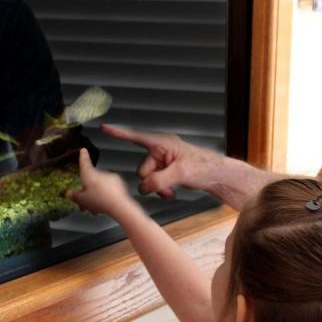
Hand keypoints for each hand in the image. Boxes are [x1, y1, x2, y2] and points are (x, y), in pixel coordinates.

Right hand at [67, 148, 133, 216]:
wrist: (119, 205)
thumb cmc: (99, 200)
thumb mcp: (82, 200)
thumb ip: (75, 196)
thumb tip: (69, 193)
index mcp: (90, 174)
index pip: (85, 163)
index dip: (83, 157)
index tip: (83, 150)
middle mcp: (101, 173)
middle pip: (92, 180)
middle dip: (87, 191)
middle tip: (84, 203)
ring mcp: (112, 178)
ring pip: (101, 186)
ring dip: (96, 196)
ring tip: (94, 210)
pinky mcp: (120, 185)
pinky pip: (110, 189)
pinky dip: (106, 196)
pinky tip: (104, 207)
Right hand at [101, 123, 219, 199]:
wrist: (216, 176)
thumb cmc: (204, 166)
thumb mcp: (181, 173)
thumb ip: (160, 179)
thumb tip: (144, 187)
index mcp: (163, 143)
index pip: (137, 137)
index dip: (119, 133)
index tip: (104, 128)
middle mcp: (160, 151)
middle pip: (142, 169)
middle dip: (151, 181)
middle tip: (167, 188)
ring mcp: (162, 163)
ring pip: (147, 179)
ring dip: (157, 188)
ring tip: (172, 191)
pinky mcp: (164, 172)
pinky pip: (153, 184)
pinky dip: (160, 190)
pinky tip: (171, 193)